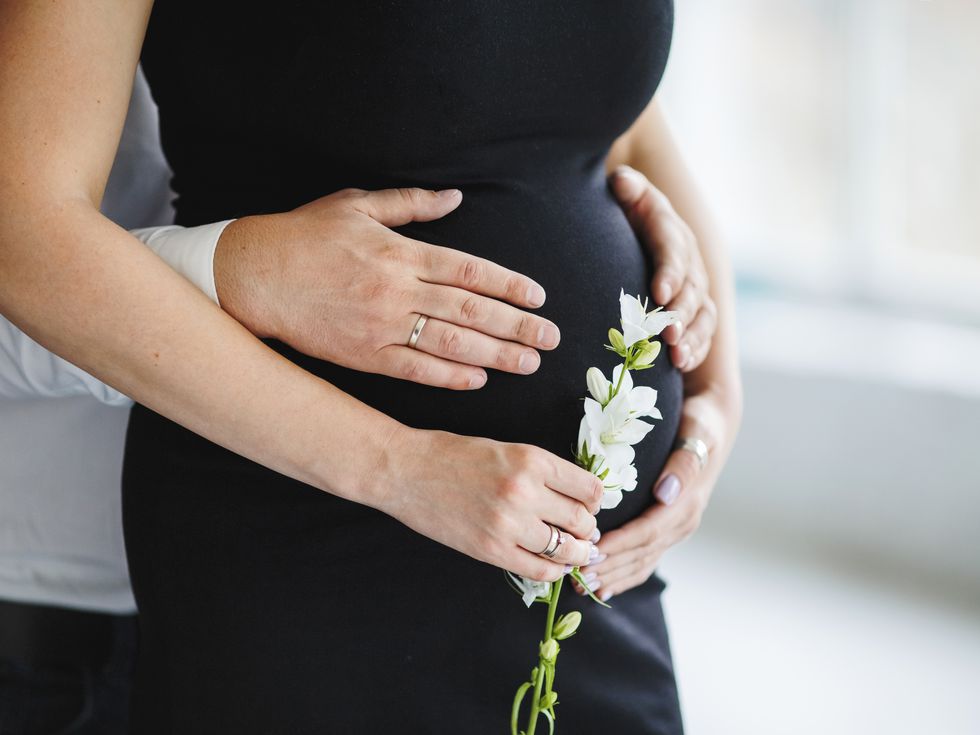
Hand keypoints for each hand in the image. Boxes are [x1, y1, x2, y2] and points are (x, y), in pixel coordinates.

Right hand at [213, 187, 560, 389]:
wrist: (254, 275)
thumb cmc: (305, 235)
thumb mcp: (357, 205)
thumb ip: (411, 204)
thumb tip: (455, 199)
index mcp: (401, 251)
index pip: (471, 270)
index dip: (510, 285)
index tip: (539, 297)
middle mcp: (398, 289)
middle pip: (471, 310)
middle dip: (517, 325)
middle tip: (552, 338)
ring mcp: (382, 325)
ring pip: (451, 342)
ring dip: (495, 354)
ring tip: (529, 362)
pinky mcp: (364, 355)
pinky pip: (415, 369)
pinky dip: (448, 374)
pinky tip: (478, 378)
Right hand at [379, 425, 603, 581]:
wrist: (406, 470)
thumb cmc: (453, 454)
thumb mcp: (506, 449)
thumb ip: (542, 471)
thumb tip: (578, 497)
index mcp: (533, 459)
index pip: (590, 488)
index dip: (596, 500)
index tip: (591, 505)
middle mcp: (526, 491)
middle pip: (582, 520)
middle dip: (588, 529)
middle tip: (585, 532)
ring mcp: (508, 524)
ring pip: (566, 549)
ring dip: (577, 554)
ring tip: (576, 552)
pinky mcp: (491, 549)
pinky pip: (539, 570)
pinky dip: (554, 571)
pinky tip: (555, 566)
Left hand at [571, 386, 739, 599]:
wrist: (713, 424)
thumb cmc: (699, 425)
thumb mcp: (697, 435)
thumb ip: (683, 465)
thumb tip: (666, 493)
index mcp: (686, 504)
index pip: (647, 532)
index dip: (619, 544)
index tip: (591, 552)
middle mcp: (682, 523)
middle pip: (641, 553)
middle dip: (609, 566)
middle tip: (576, 575)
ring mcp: (675, 530)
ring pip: (641, 562)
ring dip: (612, 576)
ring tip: (581, 585)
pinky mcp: (667, 531)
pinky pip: (645, 560)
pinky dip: (624, 576)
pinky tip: (604, 588)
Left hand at [609, 166, 716, 371]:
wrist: (632, 225)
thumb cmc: (622, 211)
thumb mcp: (624, 192)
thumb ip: (626, 187)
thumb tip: (622, 183)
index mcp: (671, 231)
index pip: (674, 250)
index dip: (670, 272)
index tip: (658, 293)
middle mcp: (689, 261)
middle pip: (692, 289)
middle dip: (681, 314)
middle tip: (667, 335)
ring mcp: (694, 288)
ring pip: (702, 314)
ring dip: (691, 337)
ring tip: (676, 356)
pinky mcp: (692, 311)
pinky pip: (701, 333)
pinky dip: (694, 349)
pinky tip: (680, 365)